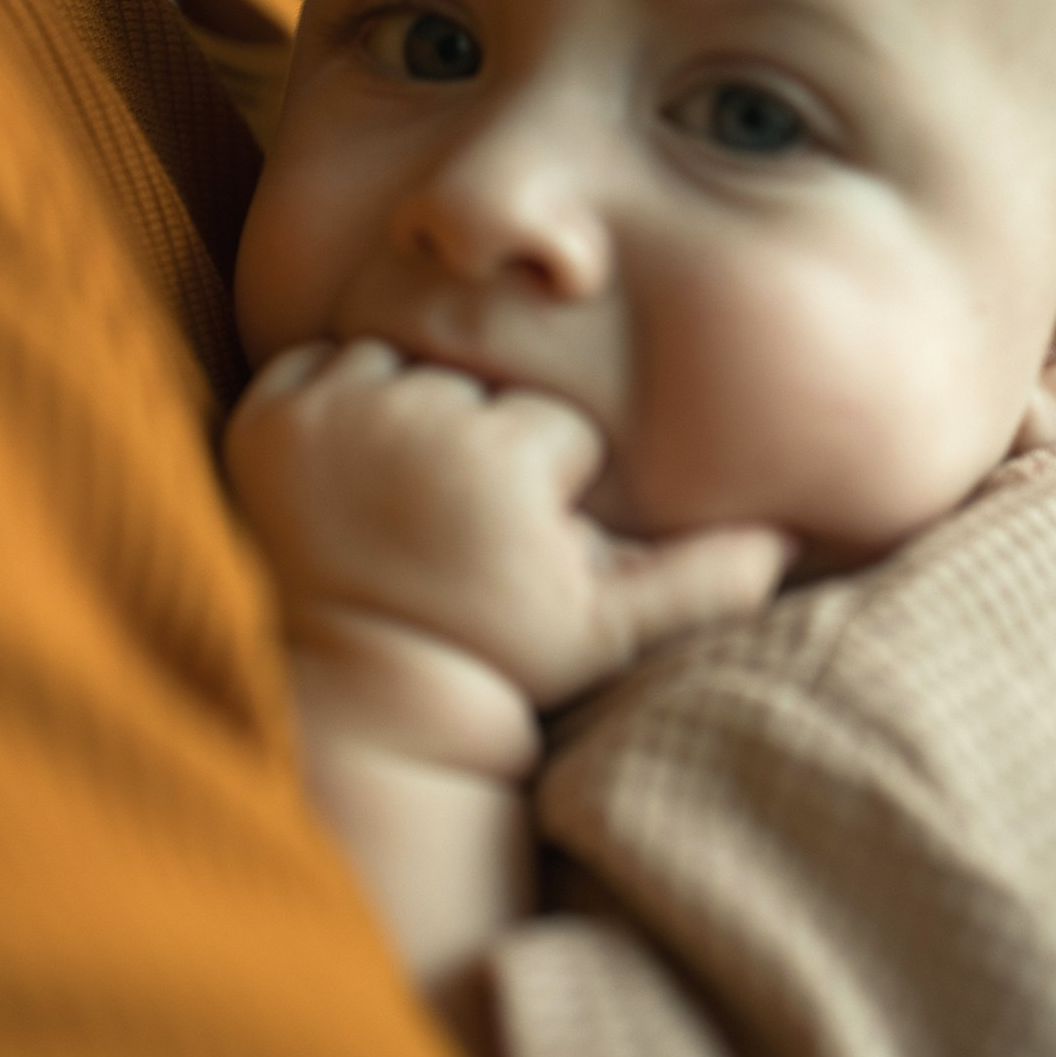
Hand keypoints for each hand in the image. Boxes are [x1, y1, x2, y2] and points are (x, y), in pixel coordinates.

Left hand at [227, 337, 790, 702]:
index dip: (543, 480)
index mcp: (509, 451)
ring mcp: (335, 412)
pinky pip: (314, 365)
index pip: (547, 418)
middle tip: (454, 526)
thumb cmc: (497, 657)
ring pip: (395, 366)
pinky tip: (347, 479)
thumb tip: (788, 537)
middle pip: (472, 385)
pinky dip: (328, 405)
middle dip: (469, 440)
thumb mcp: (611, 628)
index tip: (518, 539)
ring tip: (401, 501)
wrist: (363, 691)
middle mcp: (420, 416)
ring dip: (399, 414)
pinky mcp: (267, 417)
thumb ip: (704, 578)